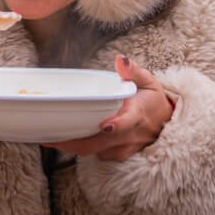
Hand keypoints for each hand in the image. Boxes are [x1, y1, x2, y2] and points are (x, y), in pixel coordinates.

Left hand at [49, 52, 174, 161]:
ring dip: (72, 145)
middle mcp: (129, 135)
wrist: (165, 125)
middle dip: (73, 142)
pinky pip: (95, 153)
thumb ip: (133, 71)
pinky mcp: (116, 155)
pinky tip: (64, 137)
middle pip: (98, 143)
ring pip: (93, 150)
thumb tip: (121, 60)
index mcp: (137, 114)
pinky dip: (80, 147)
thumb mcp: (148, 81)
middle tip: (48, 137)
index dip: (116, 125)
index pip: (127, 122)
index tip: (104, 125)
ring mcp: (122, 148)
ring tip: (48, 136)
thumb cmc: (152, 100)